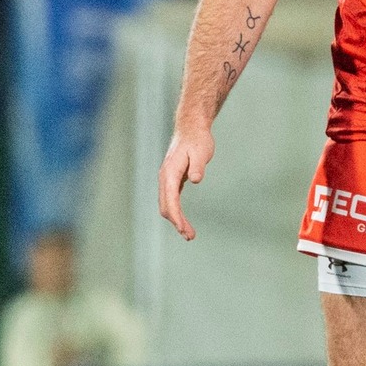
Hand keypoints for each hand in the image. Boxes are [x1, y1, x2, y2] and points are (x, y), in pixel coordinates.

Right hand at [159, 126, 214, 240]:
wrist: (191, 128)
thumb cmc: (197, 140)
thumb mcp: (201, 152)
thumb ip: (198, 166)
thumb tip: (195, 179)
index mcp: (170, 173)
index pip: (171, 200)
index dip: (177, 216)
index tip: (183, 229)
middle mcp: (164, 177)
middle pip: (166, 206)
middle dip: (177, 223)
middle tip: (190, 236)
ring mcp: (167, 179)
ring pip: (167, 204)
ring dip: (176, 220)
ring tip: (189, 233)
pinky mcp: (172, 179)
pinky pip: (171, 199)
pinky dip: (176, 212)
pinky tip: (183, 221)